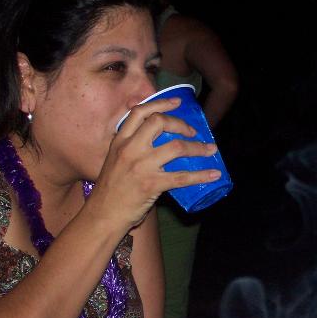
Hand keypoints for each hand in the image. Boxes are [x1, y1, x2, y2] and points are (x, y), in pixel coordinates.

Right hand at [89, 97, 220, 230]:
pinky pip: (182, 176)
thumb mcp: (114, 160)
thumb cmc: (110, 190)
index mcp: (120, 141)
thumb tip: (159, 141)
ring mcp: (140, 166)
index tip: (177, 102)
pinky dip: (202, 175)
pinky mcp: (151, 184)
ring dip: (198, 148)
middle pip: (159, 122)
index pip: (139, 113)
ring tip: (211, 150)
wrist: (102, 215)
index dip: (160, 103)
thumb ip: (132, 148)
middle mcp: (129, 149)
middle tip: (193, 131)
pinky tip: (214, 174)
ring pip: (176, 147)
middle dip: (181, 123)